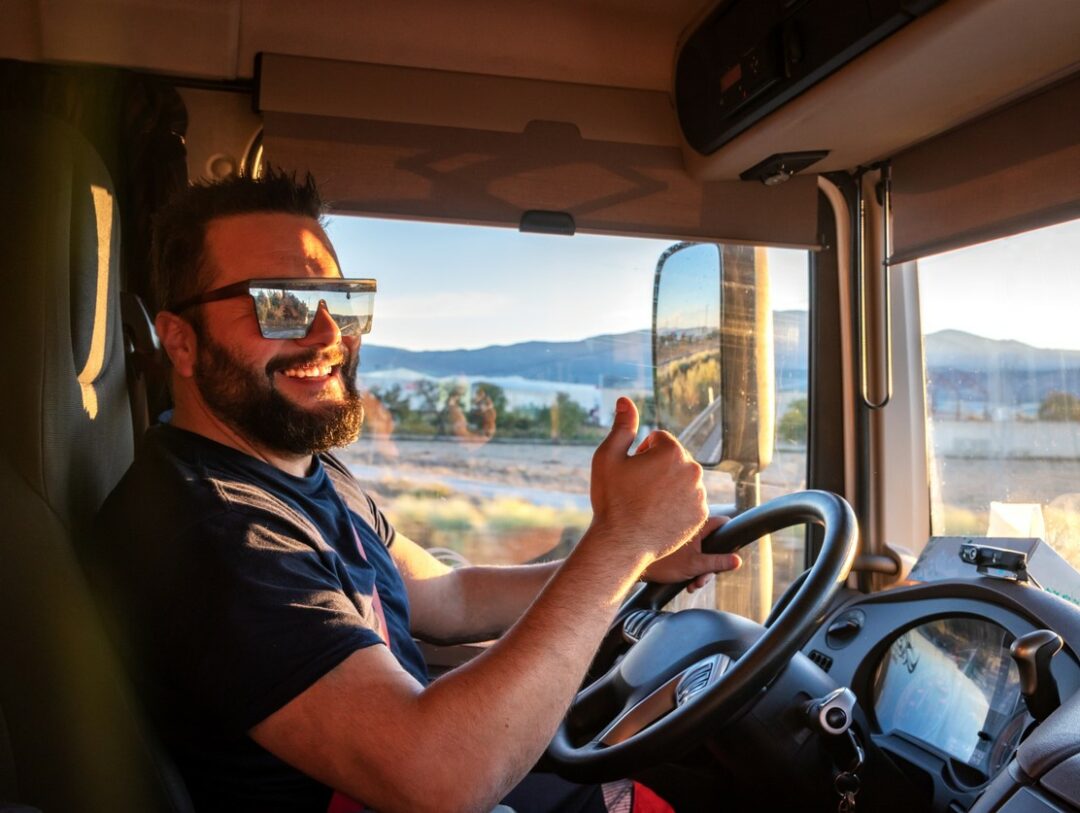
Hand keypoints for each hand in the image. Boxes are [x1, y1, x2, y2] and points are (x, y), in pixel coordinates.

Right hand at [588, 397, 708, 566]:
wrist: (622, 543)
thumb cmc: (612, 499)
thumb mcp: (608, 457)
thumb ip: (622, 426)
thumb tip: (625, 400)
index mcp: (672, 450)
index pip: (658, 439)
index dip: (640, 454)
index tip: (630, 472)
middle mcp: (692, 469)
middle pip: (673, 458)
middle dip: (657, 468)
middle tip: (637, 489)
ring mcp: (699, 494)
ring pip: (682, 479)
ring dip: (668, 485)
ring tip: (647, 504)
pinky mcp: (701, 515)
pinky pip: (690, 500)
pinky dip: (677, 504)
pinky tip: (659, 515)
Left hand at [641, 516, 741, 590]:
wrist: (632, 566)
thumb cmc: (662, 563)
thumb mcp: (695, 566)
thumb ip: (718, 563)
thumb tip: (738, 561)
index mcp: (696, 526)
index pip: (722, 523)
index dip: (730, 535)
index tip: (732, 550)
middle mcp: (689, 529)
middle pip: (713, 544)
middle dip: (712, 565)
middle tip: (704, 579)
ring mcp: (682, 539)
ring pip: (702, 553)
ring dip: (701, 571)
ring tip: (693, 585)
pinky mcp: (674, 548)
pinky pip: (690, 556)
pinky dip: (691, 569)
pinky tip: (686, 583)